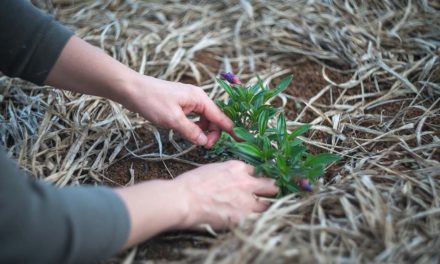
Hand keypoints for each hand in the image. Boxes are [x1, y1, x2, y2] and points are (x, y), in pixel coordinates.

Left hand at [46, 36, 232, 147]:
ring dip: (203, 130)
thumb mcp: (173, 120)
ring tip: (196, 141)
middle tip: (205, 146)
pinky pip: (194, 117)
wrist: (132, 89)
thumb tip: (205, 142)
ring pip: (204, 119)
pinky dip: (194, 126)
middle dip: (213, 133)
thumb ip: (191, 131)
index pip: (220, 117)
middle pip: (214, 118)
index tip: (240, 141)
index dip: (230, 130)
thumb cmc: (152, 101)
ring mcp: (189, 101)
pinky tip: (188, 133)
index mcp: (200, 99)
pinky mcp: (181, 104)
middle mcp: (198, 98)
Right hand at [174, 160, 278, 228]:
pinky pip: (259, 219)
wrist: (184, 199)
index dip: (253, 178)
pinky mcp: (244, 217)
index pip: (254, 171)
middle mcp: (246, 182)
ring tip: (258, 211)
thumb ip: (227, 174)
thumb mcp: (212, 169)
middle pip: (269, 184)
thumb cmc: (191, 185)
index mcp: (237, 167)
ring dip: (264, 206)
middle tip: (267, 195)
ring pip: (268, 203)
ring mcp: (247, 200)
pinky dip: (256, 220)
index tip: (252, 184)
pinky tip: (251, 221)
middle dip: (269, 189)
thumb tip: (231, 181)